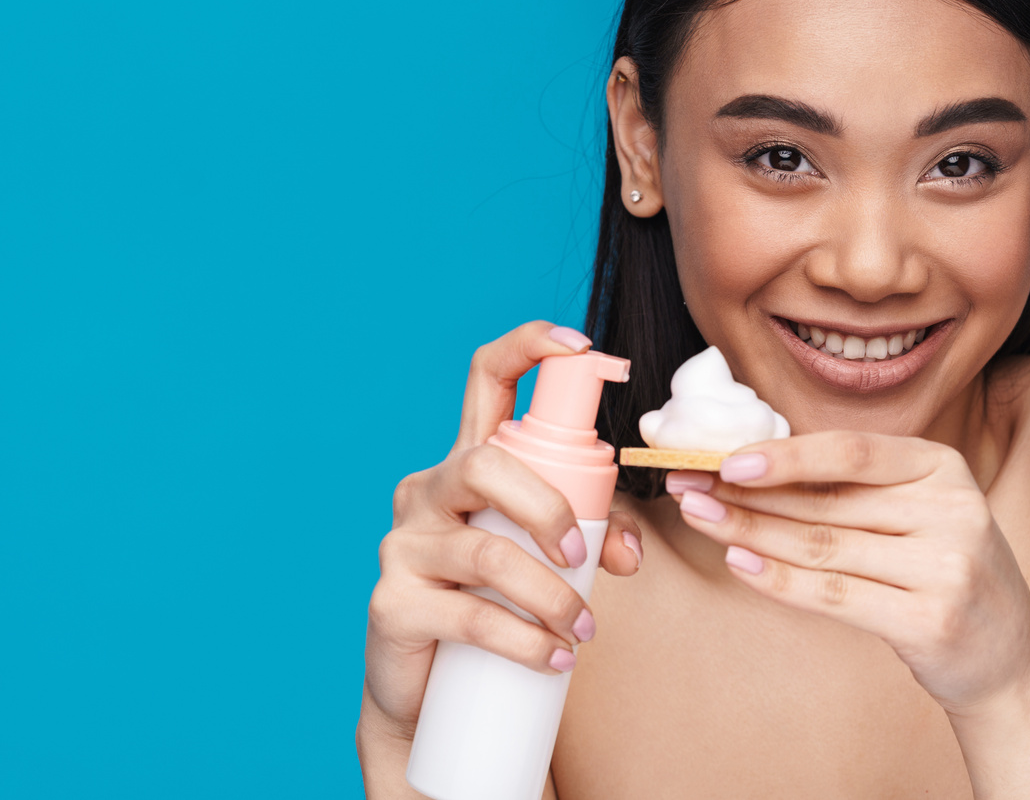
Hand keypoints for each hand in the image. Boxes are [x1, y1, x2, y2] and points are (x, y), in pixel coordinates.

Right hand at [358, 321, 643, 752]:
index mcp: (470, 463)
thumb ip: (599, 534)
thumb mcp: (554, 556)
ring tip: (583, 630)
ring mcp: (403, 544)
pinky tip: (555, 656)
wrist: (432, 692)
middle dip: (548, 507)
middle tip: (583, 556)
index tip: (583, 347)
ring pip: (486, 552)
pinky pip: (468, 615)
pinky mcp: (391, 602)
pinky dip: (524, 640)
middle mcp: (429, 490)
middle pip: (487, 464)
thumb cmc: (497, 604)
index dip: (530, 347)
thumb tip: (629, 552)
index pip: (488, 377)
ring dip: (550, 595)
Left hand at [667, 432, 1029, 712]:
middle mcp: (952, 512)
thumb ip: (859, 486)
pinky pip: (835, 596)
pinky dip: (779, 580)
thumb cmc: (944, 571)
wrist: (1006, 658)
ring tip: (701, 518)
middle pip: (828, 501)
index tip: (725, 459)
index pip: (852, 452)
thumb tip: (756, 461)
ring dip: (750, 532)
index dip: (785, 454)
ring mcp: (946, 569)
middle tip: (688, 485)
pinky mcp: (929, 622)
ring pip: (823, 547)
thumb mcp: (922, 511)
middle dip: (748, 493)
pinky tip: (738, 564)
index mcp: (946, 468)